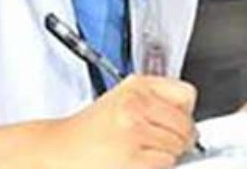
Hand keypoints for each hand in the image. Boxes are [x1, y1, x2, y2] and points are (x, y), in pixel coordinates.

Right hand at [38, 75, 196, 168]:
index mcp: (135, 85)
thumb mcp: (121, 101)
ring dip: (166, 155)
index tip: (176, 122)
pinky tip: (135, 161)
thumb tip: (189, 120)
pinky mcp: (134, 156)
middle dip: (179, 138)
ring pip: (178, 147)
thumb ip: (154, 102)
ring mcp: (135, 129)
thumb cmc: (87, 132)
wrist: (58, 151)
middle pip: (186, 125)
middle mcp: (136, 103)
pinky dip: (155, 167)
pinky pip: (165, 164)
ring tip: (140, 151)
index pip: (186, 95)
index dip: (184, 113)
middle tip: (157, 143)